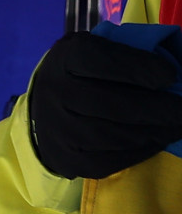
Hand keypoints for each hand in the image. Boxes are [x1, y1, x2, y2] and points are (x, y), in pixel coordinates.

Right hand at [27, 30, 181, 179]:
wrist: (44, 113)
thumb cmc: (81, 77)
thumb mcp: (94, 53)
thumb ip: (124, 56)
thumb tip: (170, 71)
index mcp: (65, 59)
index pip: (100, 60)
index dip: (138, 68)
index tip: (170, 75)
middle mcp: (57, 93)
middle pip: (113, 104)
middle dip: (158, 109)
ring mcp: (61, 129)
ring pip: (116, 135)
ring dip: (155, 132)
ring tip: (177, 126)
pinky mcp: (70, 158)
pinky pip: (112, 159)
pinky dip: (141, 150)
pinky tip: (156, 140)